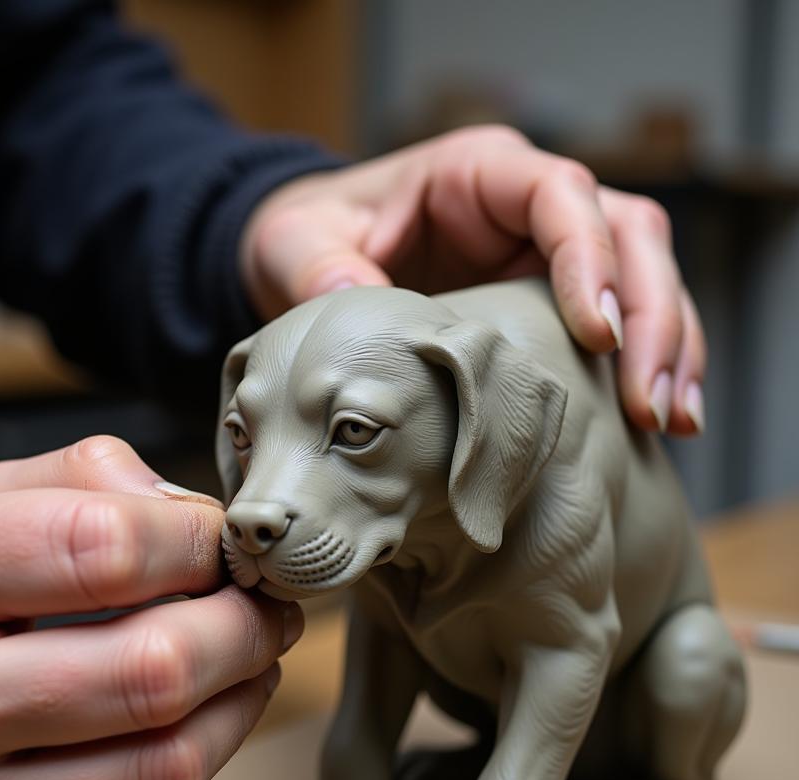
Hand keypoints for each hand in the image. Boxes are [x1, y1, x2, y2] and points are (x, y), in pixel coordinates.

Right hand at [0, 436, 301, 779]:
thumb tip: (197, 515)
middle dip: (244, 629)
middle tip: (267, 608)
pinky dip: (196, 770)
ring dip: (241, 703)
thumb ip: (86, 480)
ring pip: (166, 766)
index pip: (106, 549)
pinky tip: (193, 726)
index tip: (226, 545)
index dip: (200, 543)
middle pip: (152, 670)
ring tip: (251, 662)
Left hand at [241, 125, 703, 435]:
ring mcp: (546, 253)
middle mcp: (527, 206)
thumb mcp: (295, 246)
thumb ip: (321, 271)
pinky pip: (623, 321)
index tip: (598, 333)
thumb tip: (361, 307)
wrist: (311, 263)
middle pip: (630, 235)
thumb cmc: (307, 237)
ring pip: (646, 277)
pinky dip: (648, 364)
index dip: (591, 259)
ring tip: (673, 419)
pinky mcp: (551, 299)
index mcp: (477, 172)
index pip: (561, 195)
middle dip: (652, 316)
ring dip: (669, 347)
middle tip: (650, 400)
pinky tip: (660, 420)